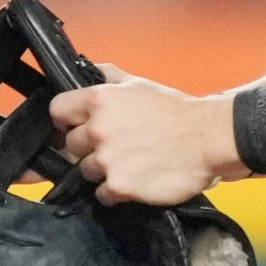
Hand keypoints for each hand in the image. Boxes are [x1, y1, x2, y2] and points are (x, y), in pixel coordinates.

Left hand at [49, 65, 242, 206]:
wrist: (208, 139)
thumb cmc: (177, 111)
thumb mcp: (140, 84)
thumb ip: (109, 77)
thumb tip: (89, 71)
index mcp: (99, 100)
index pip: (57, 110)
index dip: (65, 120)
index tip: (74, 126)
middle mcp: (98, 129)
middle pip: (70, 144)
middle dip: (86, 147)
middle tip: (112, 147)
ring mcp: (107, 160)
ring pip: (85, 170)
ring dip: (101, 170)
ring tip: (127, 163)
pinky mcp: (119, 186)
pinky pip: (101, 194)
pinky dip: (114, 191)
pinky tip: (133, 180)